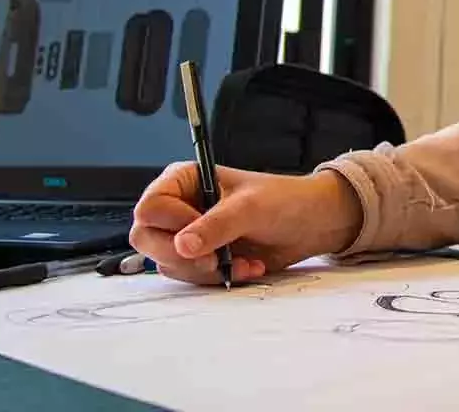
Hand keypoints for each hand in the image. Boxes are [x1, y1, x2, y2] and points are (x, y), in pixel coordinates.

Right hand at [129, 162, 362, 285]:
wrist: (311, 224)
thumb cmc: (284, 201)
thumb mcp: (250, 208)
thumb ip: (216, 225)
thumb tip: (183, 245)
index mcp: (183, 181)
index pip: (150, 207)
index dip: (170, 224)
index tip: (197, 232)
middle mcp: (179, 207)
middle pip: (146, 239)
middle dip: (180, 255)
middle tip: (213, 259)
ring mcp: (188, 235)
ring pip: (169, 263)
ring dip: (205, 270)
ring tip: (242, 261)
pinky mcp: (201, 258)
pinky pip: (191, 277)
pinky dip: (218, 278)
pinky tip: (246, 267)